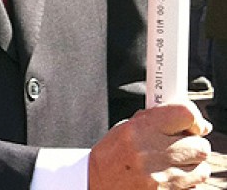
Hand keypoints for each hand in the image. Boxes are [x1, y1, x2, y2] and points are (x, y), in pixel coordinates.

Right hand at [88, 101, 211, 188]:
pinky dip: (186, 182)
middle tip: (182, 145)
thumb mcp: (125, 128)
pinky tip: (168, 177)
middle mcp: (151, 153)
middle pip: (200, 146)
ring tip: (173, 163)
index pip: (186, 115)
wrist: (97, 184)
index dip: (195, 120)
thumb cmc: (111, 155)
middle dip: (194, 145)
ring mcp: (160, 178)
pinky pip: (193, 186)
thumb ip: (156, 120)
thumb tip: (194, 122)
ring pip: (201, 169)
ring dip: (192, 165)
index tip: (195, 125)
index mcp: (139, 130)